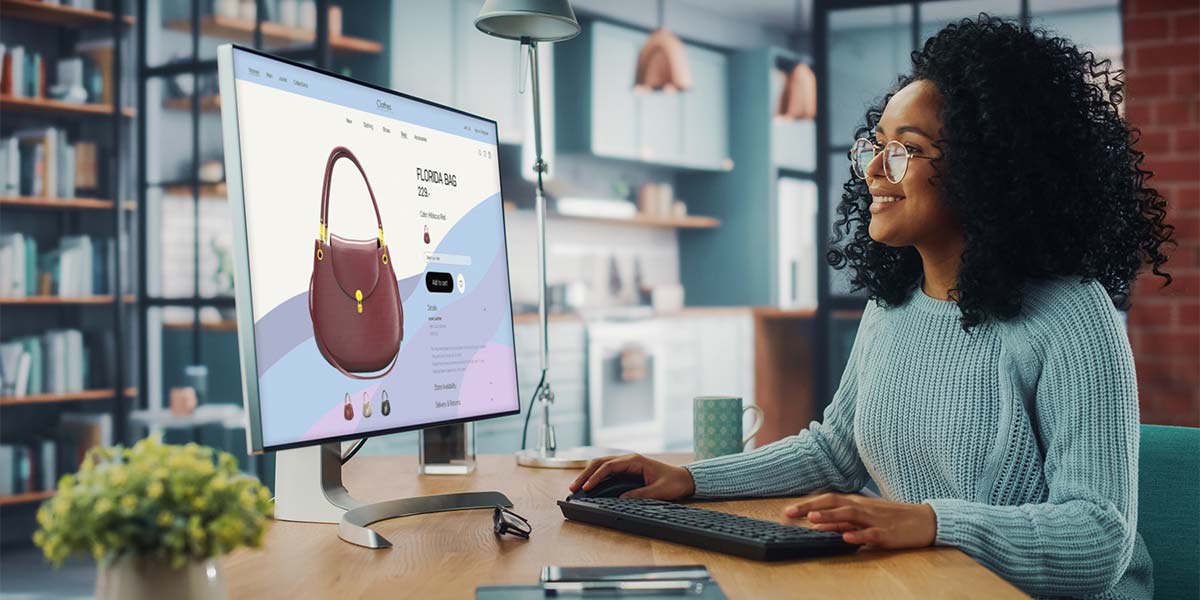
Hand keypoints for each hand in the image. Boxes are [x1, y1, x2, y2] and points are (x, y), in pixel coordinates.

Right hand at [569, 454, 695, 500]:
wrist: (684, 479)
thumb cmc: (673, 482)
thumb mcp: (658, 491)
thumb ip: (639, 495)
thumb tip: (620, 499)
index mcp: (635, 461)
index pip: (609, 465)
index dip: (596, 476)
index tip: (587, 487)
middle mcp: (628, 459)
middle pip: (600, 462)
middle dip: (585, 474)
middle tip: (573, 487)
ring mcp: (627, 464)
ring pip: (601, 466)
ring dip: (588, 475)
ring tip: (576, 487)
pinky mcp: (627, 471)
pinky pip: (607, 471)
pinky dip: (596, 477)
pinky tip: (589, 485)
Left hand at [782, 493, 936, 548]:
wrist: (925, 521)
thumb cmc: (892, 519)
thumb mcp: (864, 518)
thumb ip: (841, 521)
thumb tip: (817, 524)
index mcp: (857, 503)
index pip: (828, 499)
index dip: (808, 503)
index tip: (788, 510)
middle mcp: (863, 508)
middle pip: (834, 503)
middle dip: (811, 507)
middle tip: (790, 513)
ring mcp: (875, 520)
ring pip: (850, 516)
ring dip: (830, 517)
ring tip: (812, 519)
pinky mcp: (887, 534)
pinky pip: (871, 534)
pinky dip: (858, 535)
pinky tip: (846, 538)